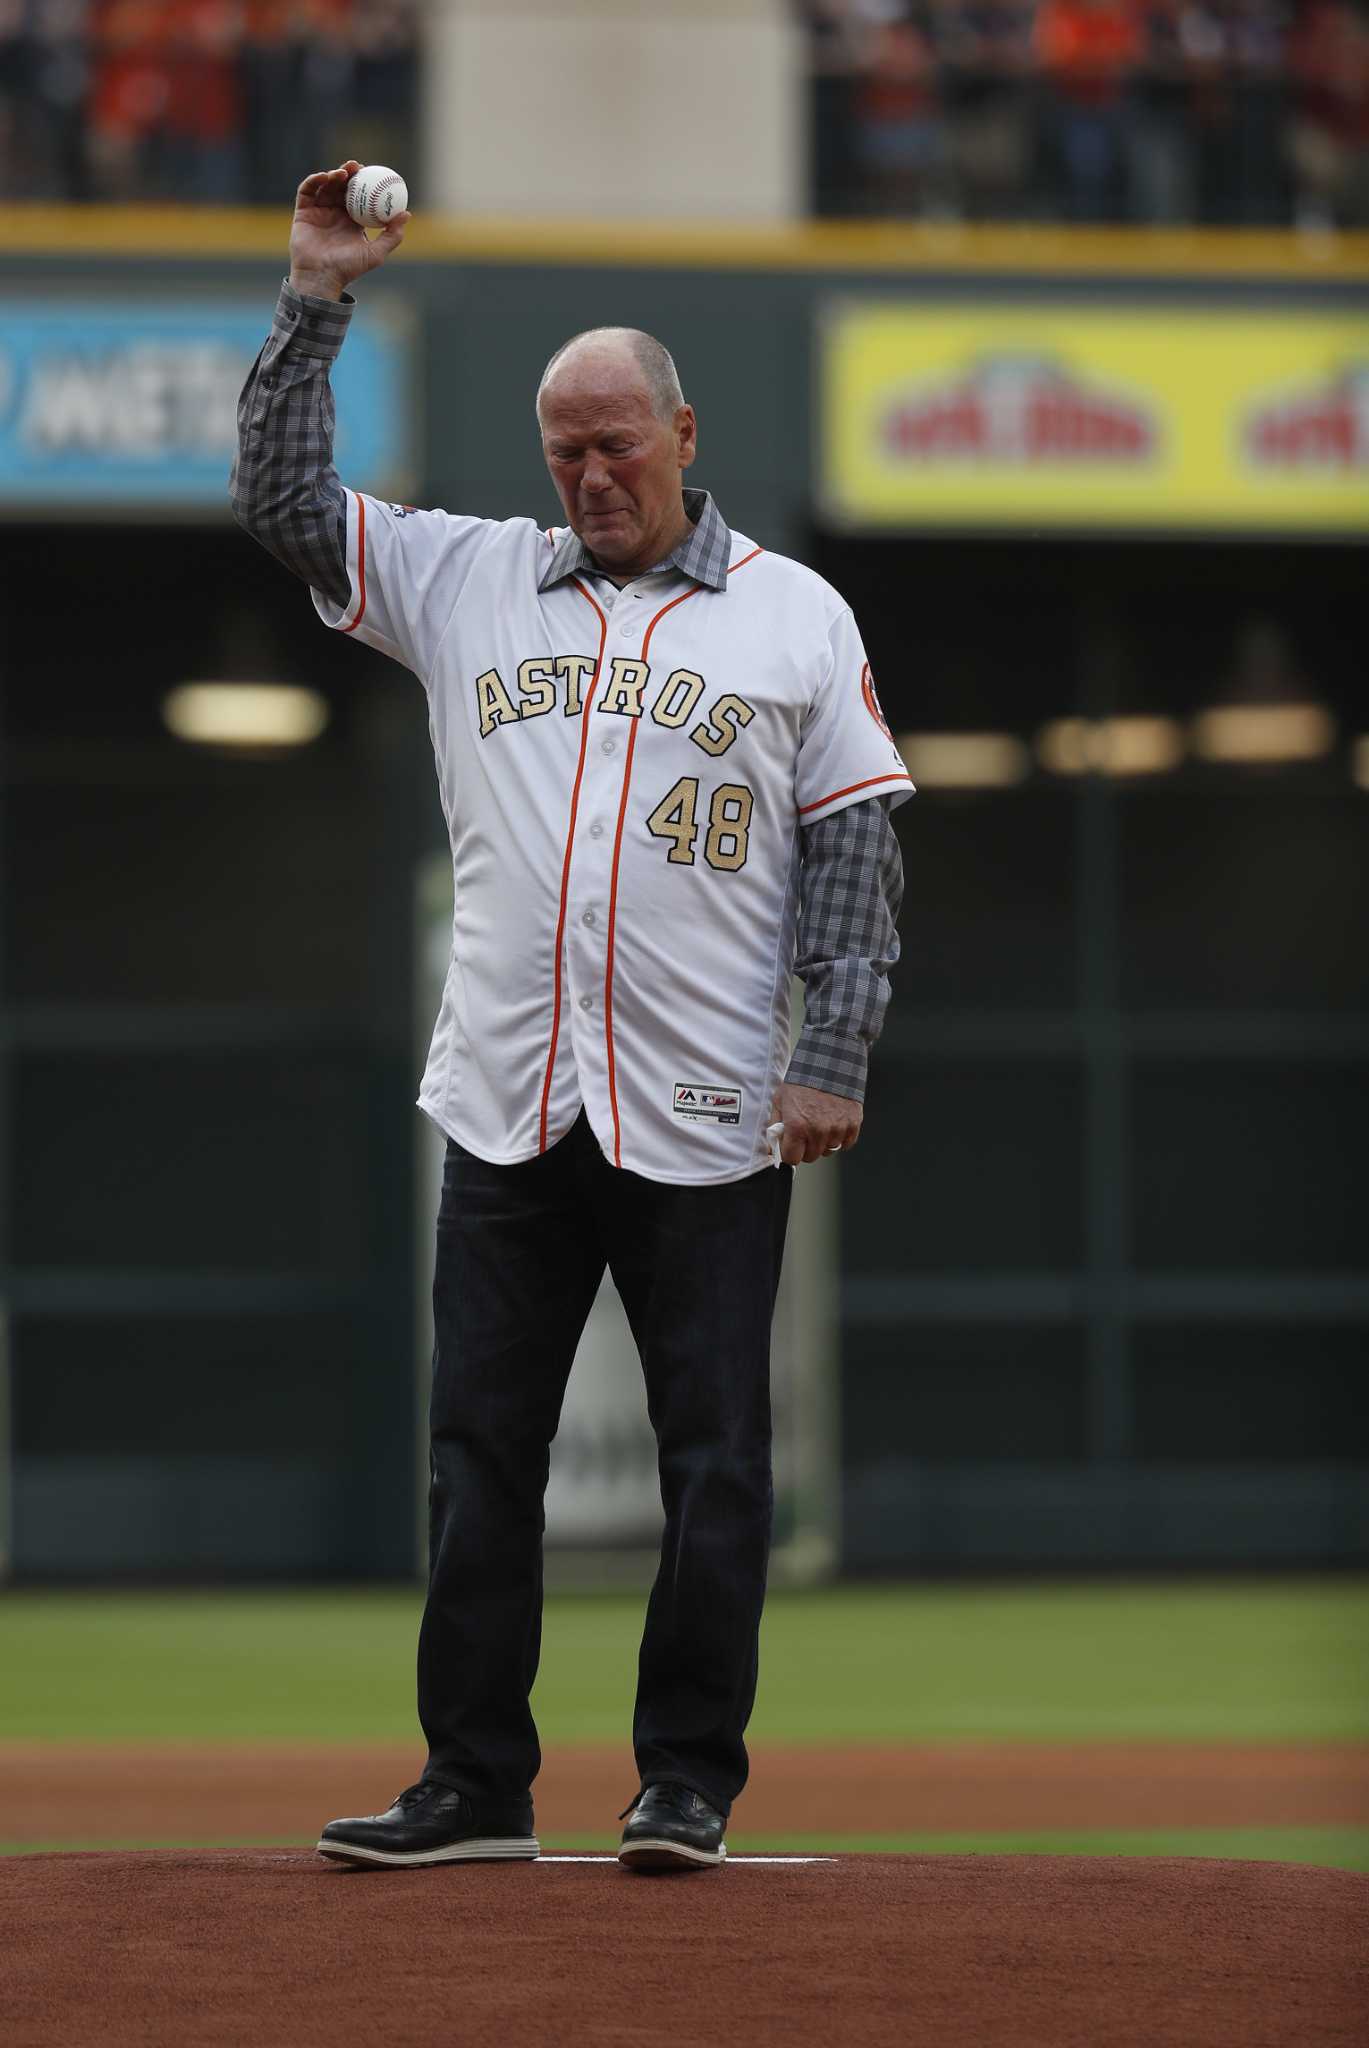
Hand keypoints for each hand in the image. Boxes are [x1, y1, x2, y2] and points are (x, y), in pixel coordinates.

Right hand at [288, 161, 409, 300]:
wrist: (322, 277)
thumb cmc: (349, 269)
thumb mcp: (376, 253)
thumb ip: (392, 236)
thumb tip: (406, 214)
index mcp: (352, 221)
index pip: (359, 196)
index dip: (365, 182)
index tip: (373, 173)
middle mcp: (335, 214)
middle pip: (342, 187)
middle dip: (349, 173)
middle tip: (357, 166)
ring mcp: (319, 212)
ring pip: (326, 186)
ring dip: (333, 175)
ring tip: (343, 173)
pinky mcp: (303, 212)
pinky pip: (307, 191)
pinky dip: (314, 180)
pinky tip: (325, 177)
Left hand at [771, 1082, 862, 1165]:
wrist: (830, 1063)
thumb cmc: (803, 1080)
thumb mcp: (780, 1100)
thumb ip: (775, 1125)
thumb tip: (773, 1146)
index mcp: (798, 1126)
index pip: (792, 1159)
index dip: (790, 1153)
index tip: (791, 1146)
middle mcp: (818, 1131)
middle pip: (810, 1157)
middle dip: (805, 1148)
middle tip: (805, 1131)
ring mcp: (837, 1129)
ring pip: (828, 1151)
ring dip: (823, 1142)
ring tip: (820, 1122)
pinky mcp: (853, 1125)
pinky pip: (845, 1144)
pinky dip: (840, 1138)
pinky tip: (834, 1123)